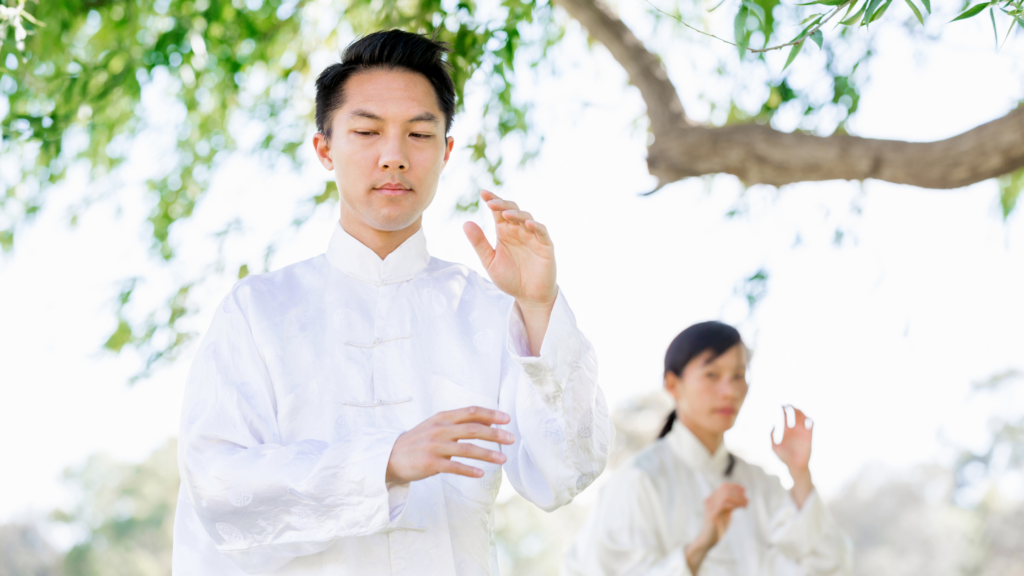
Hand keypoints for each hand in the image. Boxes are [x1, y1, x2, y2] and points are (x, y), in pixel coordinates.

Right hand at [385, 407, 514, 484]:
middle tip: (512, 439)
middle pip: (473, 429)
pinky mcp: (430, 463)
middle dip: (495, 434)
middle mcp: (440, 429)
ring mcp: (434, 446)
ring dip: (487, 454)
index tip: (507, 419)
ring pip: (466, 448)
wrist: (390, 456)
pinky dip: (469, 470)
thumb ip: (459, 424)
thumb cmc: (418, 441)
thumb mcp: (437, 426)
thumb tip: (488, 423)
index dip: (491, 414)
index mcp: (442, 418)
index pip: (471, 412)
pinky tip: (481, 473)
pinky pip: (454, 467)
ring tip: (503, 459)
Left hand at [463, 190, 556, 308]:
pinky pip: (542, 232)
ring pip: (527, 217)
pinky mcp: (546, 246)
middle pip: (512, 210)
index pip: (498, 212)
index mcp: (505, 232)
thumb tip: (466, 223)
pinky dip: (536, 226)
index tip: (482, 193)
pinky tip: (527, 224)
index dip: (492, 200)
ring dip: (517, 214)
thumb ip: (479, 243)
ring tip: (506, 214)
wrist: (529, 297)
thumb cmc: (510, 278)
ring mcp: (533, 237)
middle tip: (491, 203)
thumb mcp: (490, 262)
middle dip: (502, 204)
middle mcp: (519, 231)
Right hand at [686, 483, 747, 572]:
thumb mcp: (725, 514)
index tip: (744, 490)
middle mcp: (709, 501)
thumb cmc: (717, 528)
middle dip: (738, 493)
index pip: (723, 486)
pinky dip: (735, 504)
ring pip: (725, 495)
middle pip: (725, 489)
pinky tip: (741, 508)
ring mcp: (710, 507)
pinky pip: (724, 504)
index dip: (735, 486)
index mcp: (712, 499)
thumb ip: (730, 505)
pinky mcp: (712, 514)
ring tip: (746, 505)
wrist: (707, 540)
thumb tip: (741, 497)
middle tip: (747, 500)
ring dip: (738, 499)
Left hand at [771, 405, 811, 471]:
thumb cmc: (783, 457)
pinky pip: (812, 424)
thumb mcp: (774, 446)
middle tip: (788, 405)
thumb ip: (771, 436)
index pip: (785, 416)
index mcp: (786, 430)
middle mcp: (795, 429)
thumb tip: (773, 425)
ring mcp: (802, 432)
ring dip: (800, 412)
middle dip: (792, 408)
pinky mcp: (809, 435)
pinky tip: (805, 419)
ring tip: (796, 411)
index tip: (781, 405)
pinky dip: (810, 420)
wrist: (795, 466)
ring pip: (803, 416)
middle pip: (794, 413)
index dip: (783, 409)